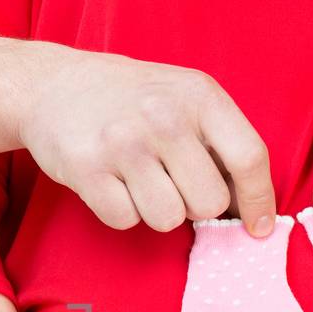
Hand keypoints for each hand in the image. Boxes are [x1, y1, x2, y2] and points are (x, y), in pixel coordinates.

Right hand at [17, 46, 277, 235]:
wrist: (54, 84)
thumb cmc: (132, 99)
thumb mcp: (186, 97)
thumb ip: (221, 142)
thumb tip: (252, 207)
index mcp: (200, 95)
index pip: (249, 158)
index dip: (259, 201)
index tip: (258, 227)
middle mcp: (164, 117)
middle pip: (209, 201)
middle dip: (196, 205)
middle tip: (174, 183)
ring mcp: (123, 142)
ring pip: (169, 219)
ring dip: (157, 210)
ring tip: (140, 179)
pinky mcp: (86, 168)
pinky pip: (125, 219)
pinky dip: (121, 211)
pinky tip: (112, 182)